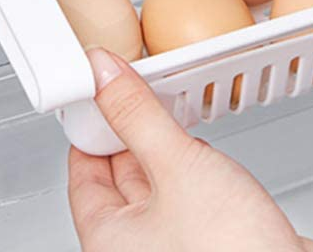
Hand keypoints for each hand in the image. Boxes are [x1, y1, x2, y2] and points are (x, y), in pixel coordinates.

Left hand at [68, 49, 312, 251]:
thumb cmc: (229, 251)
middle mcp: (134, 248)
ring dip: (165, 149)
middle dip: (130, 133)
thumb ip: (139, 117)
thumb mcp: (178, 166)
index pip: (83, 173)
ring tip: (175, 116)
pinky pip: (187, 196)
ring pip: (157, 185)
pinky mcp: (205, 239)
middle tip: (140, 92)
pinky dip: (193, 169)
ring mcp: (171, 245)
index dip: (93, 126)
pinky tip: (208, 155)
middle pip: (119, 177)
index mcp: (107, 239)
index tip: (103, 91)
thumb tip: (105, 78)